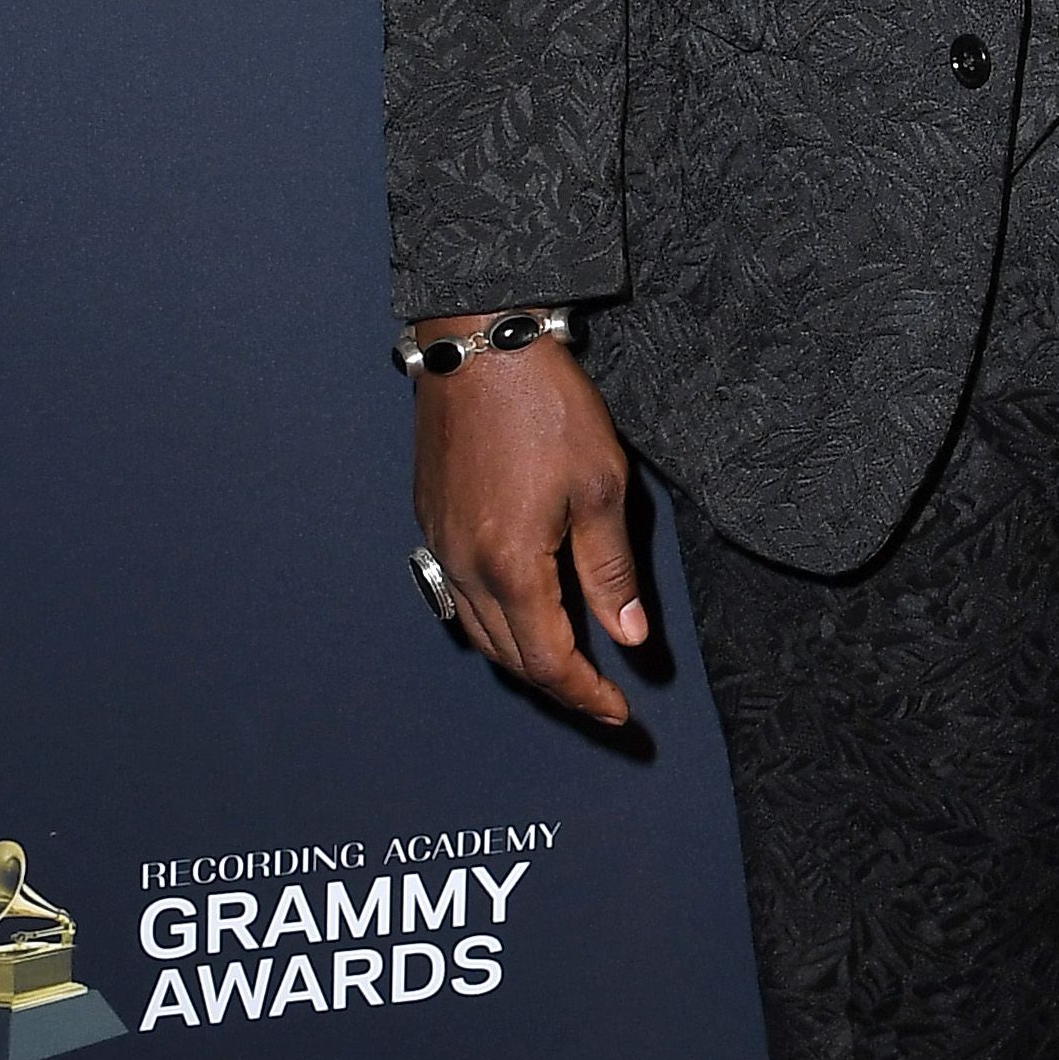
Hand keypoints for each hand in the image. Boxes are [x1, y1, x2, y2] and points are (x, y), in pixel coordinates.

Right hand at [412, 338, 649, 726]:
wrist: (478, 346)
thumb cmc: (545, 407)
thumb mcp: (600, 488)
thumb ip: (609, 572)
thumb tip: (627, 637)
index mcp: (510, 565)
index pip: (549, 661)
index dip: (586, 696)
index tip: (620, 713)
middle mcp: (464, 565)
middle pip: (509, 657)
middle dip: (558, 686)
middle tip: (602, 699)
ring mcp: (439, 544)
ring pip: (479, 631)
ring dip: (523, 658)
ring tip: (569, 666)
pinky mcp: (431, 520)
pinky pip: (460, 594)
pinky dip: (496, 621)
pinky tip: (524, 611)